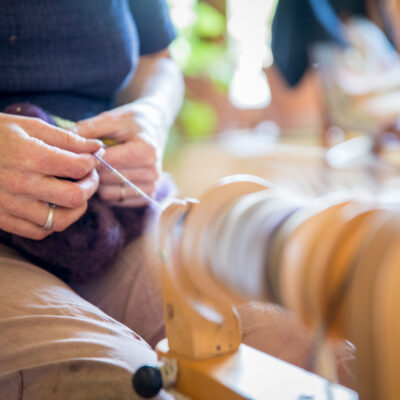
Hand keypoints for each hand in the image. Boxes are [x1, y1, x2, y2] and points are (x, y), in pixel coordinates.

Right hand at [0, 113, 101, 239]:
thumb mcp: (30, 126)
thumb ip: (67, 139)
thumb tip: (97, 148)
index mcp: (29, 156)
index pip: (79, 167)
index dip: (92, 163)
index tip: (89, 160)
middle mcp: (21, 184)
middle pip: (75, 197)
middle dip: (90, 187)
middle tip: (87, 178)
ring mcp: (10, 205)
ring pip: (60, 221)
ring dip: (75, 209)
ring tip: (74, 194)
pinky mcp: (2, 219)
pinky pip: (39, 232)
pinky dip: (53, 223)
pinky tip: (53, 207)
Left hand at [76, 104, 159, 206]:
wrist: (154, 127)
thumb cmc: (131, 122)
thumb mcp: (112, 117)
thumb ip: (90, 128)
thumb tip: (64, 141)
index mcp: (145, 150)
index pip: (107, 162)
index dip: (88, 157)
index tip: (79, 151)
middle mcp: (152, 171)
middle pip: (106, 179)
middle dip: (92, 170)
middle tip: (85, 160)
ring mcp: (151, 186)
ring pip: (108, 193)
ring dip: (98, 182)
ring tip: (99, 168)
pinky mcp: (147, 197)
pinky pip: (115, 201)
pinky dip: (108, 190)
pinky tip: (109, 177)